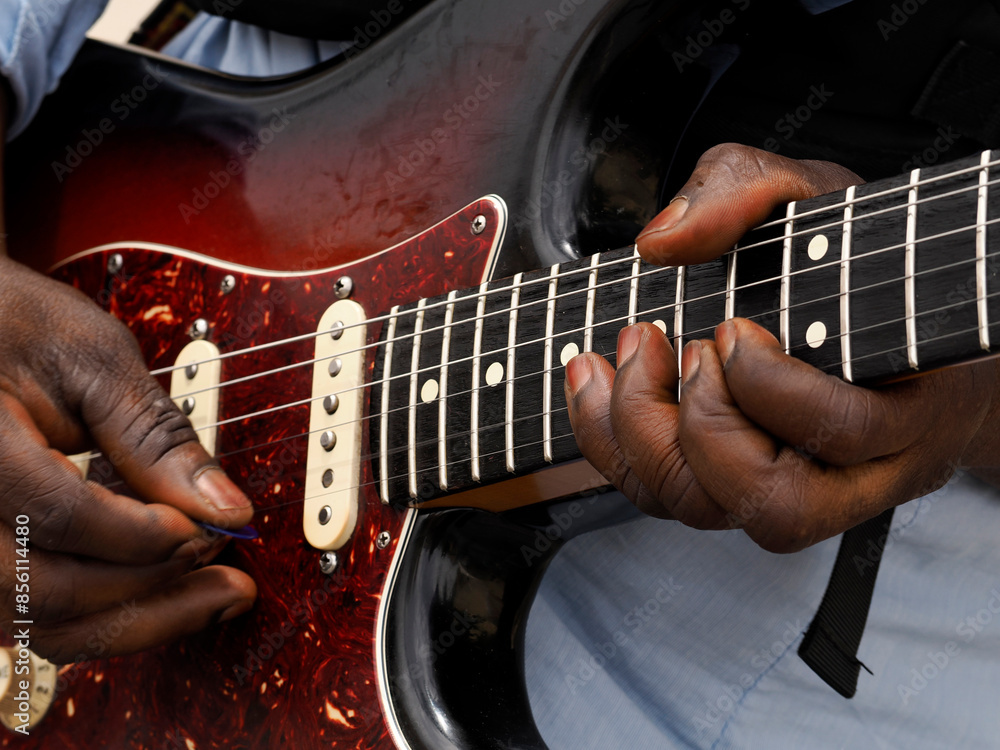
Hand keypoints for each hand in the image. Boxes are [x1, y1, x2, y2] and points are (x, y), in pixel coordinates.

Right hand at [0, 254, 256, 662]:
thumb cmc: (17, 326)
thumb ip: (155, 438)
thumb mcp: (92, 360)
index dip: (146, 534)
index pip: (60, 515)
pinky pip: (37, 612)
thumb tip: (226, 508)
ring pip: (39, 621)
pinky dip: (108, 611)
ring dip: (137, 617)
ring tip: (212, 592)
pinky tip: (166, 586)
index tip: (211, 529)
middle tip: (229, 571)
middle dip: (153, 588)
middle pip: (45, 592)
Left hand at [564, 143, 999, 552]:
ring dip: (638, 437)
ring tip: (617, 358)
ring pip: (708, 510)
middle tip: (668, 342)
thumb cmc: (856, 264)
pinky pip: (664, 497)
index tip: (731, 326)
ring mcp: (785, 488)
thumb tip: (661, 242)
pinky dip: (612, 444)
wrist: (880, 312)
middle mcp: (851, 472)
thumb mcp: (814, 197)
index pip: (843, 431)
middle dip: (699, 422)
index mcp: (902, 407)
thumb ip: (746, 192)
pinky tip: (592, 383)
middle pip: (772, 503)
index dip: (770, 385)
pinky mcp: (728, 486)